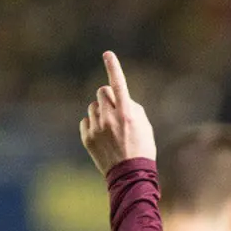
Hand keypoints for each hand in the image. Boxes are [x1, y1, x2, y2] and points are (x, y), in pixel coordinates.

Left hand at [80, 51, 156, 174]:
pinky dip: (93, 125)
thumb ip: (132, 107)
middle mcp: (110, 118)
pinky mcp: (87, 138)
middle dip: (108, 97)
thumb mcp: (145, 126)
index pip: (118, 84)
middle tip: (115, 111)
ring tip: (110, 128)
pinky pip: (86, 121)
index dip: (113, 67)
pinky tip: (103, 137)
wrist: (130, 175)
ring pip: (92, 106)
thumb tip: (119, 98)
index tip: (107, 54)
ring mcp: (97, 128)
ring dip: (100, 112)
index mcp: (127, 113)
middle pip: (102, 91)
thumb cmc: (142, 148)